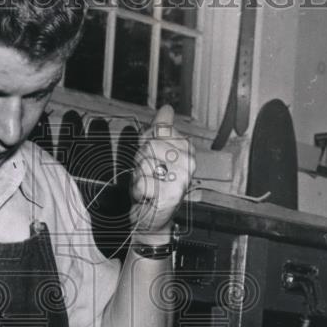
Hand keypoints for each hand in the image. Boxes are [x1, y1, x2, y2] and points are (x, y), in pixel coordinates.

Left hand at [130, 104, 194, 240]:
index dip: (146, 144)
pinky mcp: (171, 194)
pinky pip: (142, 182)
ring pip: (144, 163)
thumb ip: (158, 130)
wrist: (152, 218)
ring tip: (148, 184)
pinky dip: (138, 190)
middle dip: (141, 161)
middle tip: (149, 174)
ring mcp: (181, 178)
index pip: (158, 131)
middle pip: (149, 146)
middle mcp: (188, 162)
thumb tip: (166, 109)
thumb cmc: (153, 185)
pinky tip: (147, 195)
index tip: (152, 158)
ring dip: (139, 176)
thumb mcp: (153, 153)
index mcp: (186, 148)